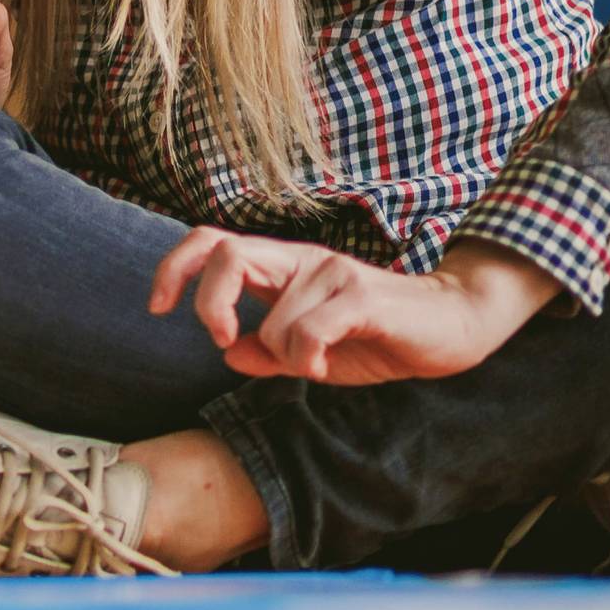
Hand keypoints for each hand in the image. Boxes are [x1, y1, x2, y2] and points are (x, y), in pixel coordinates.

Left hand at [150, 228, 560, 384]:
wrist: (452, 326)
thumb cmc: (378, 337)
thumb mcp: (313, 353)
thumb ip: (267, 353)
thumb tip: (227, 350)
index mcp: (282, 268)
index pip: (211, 244)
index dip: (174, 268)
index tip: (158, 306)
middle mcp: (302, 260)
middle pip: (227, 255)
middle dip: (209, 302)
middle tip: (221, 336)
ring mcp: (332, 272)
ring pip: (274, 320)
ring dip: (286, 356)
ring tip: (319, 363)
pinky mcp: (361, 295)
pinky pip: (310, 331)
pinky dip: (308, 358)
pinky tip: (327, 366)